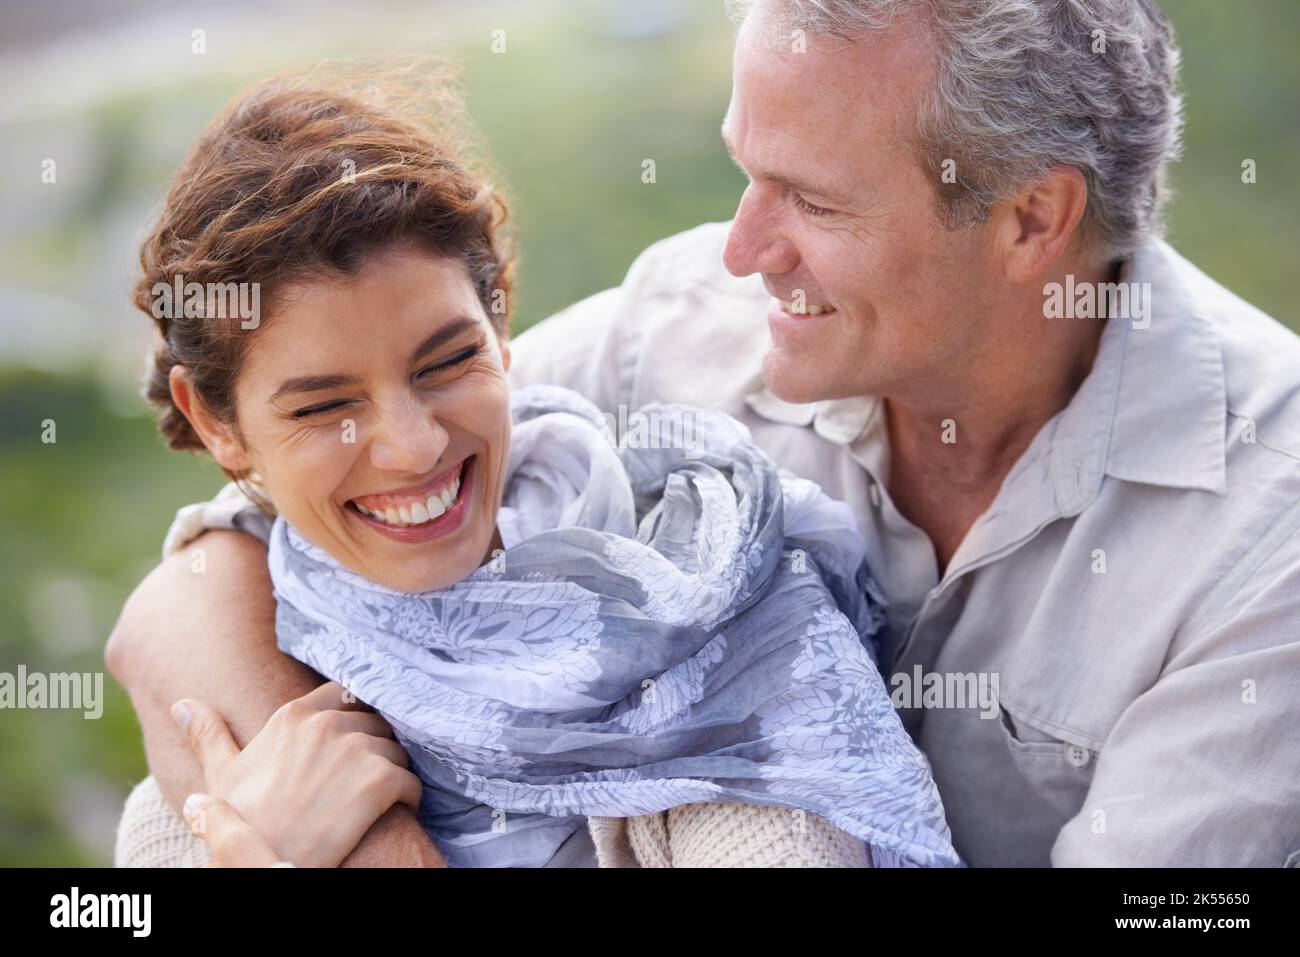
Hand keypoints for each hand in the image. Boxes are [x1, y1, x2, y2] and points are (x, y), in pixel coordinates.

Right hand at [173, 681, 423, 866]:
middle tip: (364, 776)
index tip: (352, 741)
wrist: (261, 863)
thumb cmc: (242, 822)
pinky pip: (410, 780)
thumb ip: (209, 734)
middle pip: (374, 722)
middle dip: (374, 745)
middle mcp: (327, 724)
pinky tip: (396, 809)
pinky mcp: (380, 780)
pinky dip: (409, 796)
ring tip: (377, 795)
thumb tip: (183, 704)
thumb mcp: (222, 773)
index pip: (343, 694)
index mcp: (293, 715)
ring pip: (395, 749)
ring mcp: (356, 750)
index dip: (352, 718)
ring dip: (392, 770)